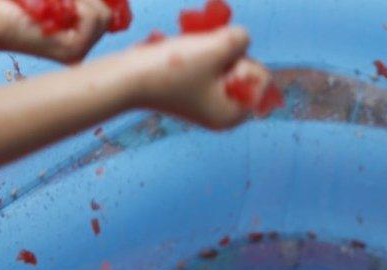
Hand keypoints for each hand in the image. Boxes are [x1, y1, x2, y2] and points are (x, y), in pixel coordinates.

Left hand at [0, 0, 111, 62]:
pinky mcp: (73, 50)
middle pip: (107, 15)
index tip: (69, 0)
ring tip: (54, 2)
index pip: (105, 15)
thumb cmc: (9, 3)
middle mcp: (80, 51)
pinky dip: (76, 3)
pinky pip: (92, 17)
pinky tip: (53, 7)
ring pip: (103, 15)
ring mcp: (78, 53)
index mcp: (75, 40)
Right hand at [127, 27, 274, 129]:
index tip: (215, 62)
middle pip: (243, 69)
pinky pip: (202, 63)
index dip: (243, 60)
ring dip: (207, 46)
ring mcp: (203, 102)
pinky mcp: (187, 90)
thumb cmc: (172, 69)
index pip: (261, 79)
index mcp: (233, 114)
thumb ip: (240, 39)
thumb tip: (242, 38)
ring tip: (185, 48)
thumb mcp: (216, 47)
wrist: (125, 78)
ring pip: (221, 62)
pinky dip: (193, 51)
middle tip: (199, 51)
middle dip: (224, 52)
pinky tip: (174, 47)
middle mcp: (221, 113)